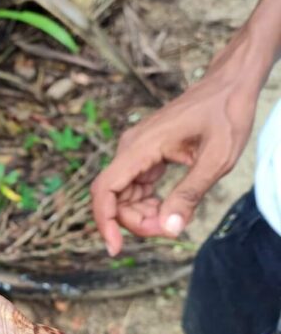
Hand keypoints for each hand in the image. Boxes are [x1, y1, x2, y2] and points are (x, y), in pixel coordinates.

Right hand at [91, 47, 258, 255]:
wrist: (229, 84)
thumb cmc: (225, 114)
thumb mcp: (216, 159)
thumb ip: (190, 194)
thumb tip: (169, 229)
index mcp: (140, 147)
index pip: (105, 190)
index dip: (104, 222)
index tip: (116, 249)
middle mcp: (131, 149)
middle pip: (114, 198)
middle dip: (135, 222)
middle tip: (171, 229)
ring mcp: (136, 152)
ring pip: (124, 196)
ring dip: (143, 215)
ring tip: (176, 217)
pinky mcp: (145, 156)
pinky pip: (136, 188)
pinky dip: (149, 204)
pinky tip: (171, 206)